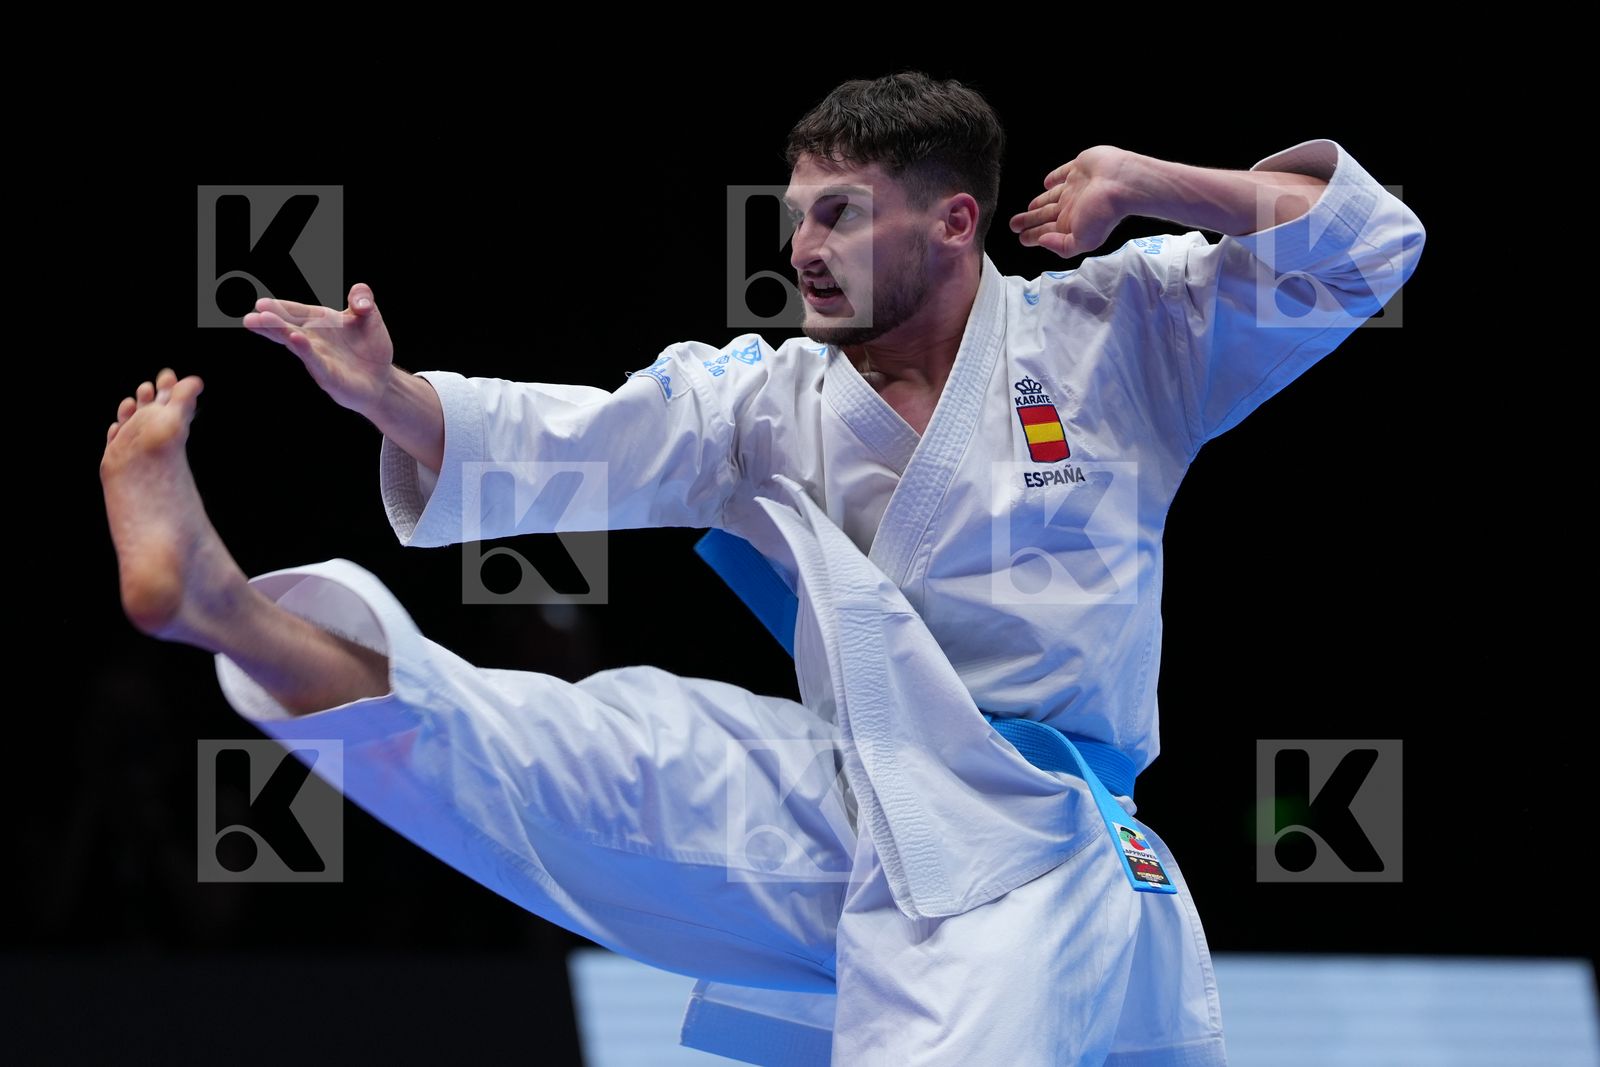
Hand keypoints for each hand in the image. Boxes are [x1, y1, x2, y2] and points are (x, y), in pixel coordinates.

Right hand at [243, 282, 395, 418]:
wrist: (381, 379)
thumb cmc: (370, 347)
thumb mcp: (370, 316)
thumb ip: (363, 299)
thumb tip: (359, 299)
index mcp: (319, 322)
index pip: (296, 311)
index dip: (279, 307)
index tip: (260, 303)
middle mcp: (313, 339)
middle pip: (288, 327)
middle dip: (270, 322)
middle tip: (250, 317)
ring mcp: (319, 358)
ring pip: (295, 344)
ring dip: (280, 333)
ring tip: (263, 322)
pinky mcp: (329, 376)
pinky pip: (316, 361)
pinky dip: (306, 350)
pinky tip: (296, 339)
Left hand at [1008, 146, 1136, 259]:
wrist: (1121, 182)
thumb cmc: (1104, 213)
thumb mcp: (1082, 241)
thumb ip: (1061, 246)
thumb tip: (1042, 242)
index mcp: (1071, 224)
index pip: (1045, 232)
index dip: (1032, 236)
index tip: (1021, 238)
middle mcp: (1072, 207)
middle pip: (1044, 216)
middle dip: (1029, 222)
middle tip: (1014, 225)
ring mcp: (1075, 188)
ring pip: (1050, 198)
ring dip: (1038, 204)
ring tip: (1026, 210)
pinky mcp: (1079, 169)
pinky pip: (1061, 175)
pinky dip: (1053, 179)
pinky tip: (1046, 184)